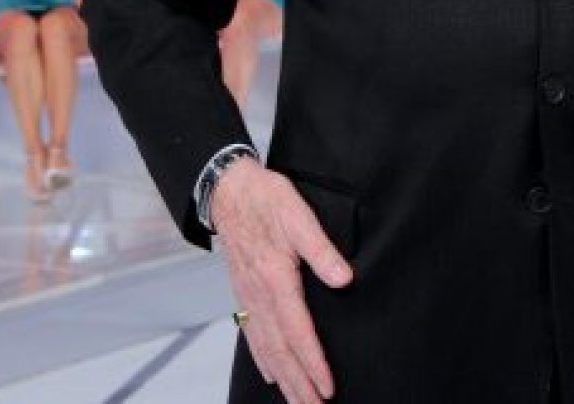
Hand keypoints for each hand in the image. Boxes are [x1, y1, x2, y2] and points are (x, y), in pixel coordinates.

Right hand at [213, 160, 353, 403]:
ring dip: (284, 378)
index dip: (314, 363)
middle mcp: (260, 295)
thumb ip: (322, 250)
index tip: (328, 388)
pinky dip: (262, 359)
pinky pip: (252, 334)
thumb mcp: (299, 216)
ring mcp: (249, 296)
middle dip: (299, 383)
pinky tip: (271, 374)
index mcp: (277, 280)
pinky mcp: (244, 292)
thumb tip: (345, 279)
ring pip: (266, 347)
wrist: (229, 190)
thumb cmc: (267, 200)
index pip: (299, 333)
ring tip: (298, 402)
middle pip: (281, 350)